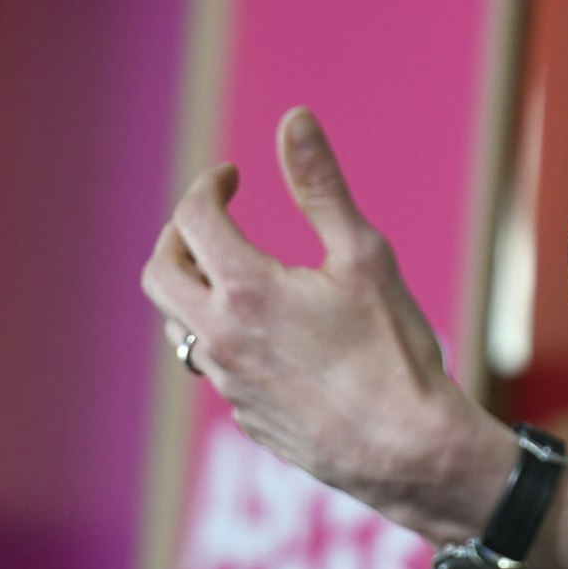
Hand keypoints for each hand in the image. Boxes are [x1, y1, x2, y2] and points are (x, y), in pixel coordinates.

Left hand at [140, 108, 506, 538]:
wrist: (407, 450)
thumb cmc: (393, 350)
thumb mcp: (365, 255)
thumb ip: (321, 185)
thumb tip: (293, 118)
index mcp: (245, 290)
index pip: (194, 217)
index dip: (210, 186)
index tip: (233, 176)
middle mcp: (219, 338)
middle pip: (160, 272)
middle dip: (179, 234)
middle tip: (215, 218)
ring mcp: (227, 383)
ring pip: (180, 323)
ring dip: (198, 287)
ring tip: (241, 272)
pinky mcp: (244, 417)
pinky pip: (214, 365)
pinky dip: (227, 334)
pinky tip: (274, 334)